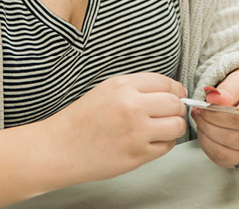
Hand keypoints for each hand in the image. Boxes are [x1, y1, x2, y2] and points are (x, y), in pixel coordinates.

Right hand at [39, 73, 187, 184]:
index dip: (176, 90)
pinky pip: (167, 146)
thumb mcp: (108, 90)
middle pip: (175, 104)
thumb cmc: (83, 119)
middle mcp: (132, 107)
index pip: (166, 83)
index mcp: (123, 86)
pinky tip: (150, 141)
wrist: (61, 148)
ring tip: (163, 128)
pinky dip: (164, 144)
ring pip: (177, 126)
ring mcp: (136, 132)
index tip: (177, 96)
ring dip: (175, 127)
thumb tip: (173, 91)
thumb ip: (138, 88)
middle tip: (170, 113)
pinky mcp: (138, 155)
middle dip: (177, 108)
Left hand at [192, 69, 238, 169]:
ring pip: (226, 153)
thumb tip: (213, 98)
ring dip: (206, 138)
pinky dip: (208, 148)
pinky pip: (223, 161)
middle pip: (233, 139)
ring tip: (200, 123)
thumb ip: (229, 88)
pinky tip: (205, 134)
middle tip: (198, 114)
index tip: (203, 107)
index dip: (216, 115)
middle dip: (209, 126)